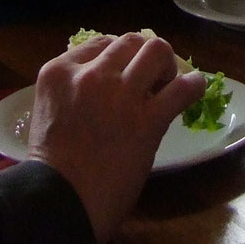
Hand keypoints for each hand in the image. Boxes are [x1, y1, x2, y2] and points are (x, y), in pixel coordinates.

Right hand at [27, 31, 208, 243]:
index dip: (117, 57)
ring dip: (166, 65)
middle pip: (129, 41)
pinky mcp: (148, 118)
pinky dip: (193, 86)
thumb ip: (73, 93)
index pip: (98, 43)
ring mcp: (120, 93)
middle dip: (142, 55)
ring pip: (156, 50)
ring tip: (169, 83)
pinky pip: (182, 87)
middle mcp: (90, 74)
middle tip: (150, 78)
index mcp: (59, 72)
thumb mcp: (50, 112)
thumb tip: (105, 89)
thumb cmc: (51, 169)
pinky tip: (194, 91)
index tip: (125, 72)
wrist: (60, 202)